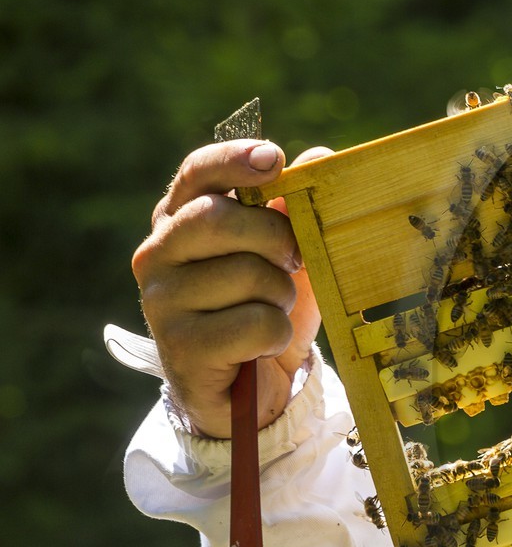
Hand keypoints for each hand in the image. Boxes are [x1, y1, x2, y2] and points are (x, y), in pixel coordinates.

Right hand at [133, 140, 331, 437]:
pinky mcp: (180, 346)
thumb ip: (295, 208)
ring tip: (271, 310)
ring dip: (281, 295)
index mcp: (180, 220)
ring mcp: (162, 301)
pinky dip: (277, 334)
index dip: (233, 160)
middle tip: (293, 260)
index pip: (196, 174)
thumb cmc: (266, 307)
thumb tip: (319, 156)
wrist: (252, 390)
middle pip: (219, 219)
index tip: (273, 159)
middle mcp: (157, 254)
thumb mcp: (288, 256)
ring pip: (248, 274)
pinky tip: (263, 345)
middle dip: (274, 238)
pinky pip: (255, 323)